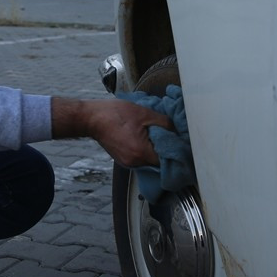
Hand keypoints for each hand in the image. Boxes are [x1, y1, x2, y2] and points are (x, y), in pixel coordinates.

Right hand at [52, 97, 172, 167]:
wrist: (92, 118)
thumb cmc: (114, 114)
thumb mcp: (145, 113)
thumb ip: (165, 123)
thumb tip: (178, 130)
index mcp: (141, 152)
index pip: (168, 161)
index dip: (177, 153)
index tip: (184, 146)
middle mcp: (135, 162)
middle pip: (159, 163)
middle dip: (167, 151)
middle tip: (173, 139)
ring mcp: (128, 163)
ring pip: (150, 161)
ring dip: (156, 151)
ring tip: (158, 137)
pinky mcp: (123, 160)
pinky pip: (141, 159)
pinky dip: (146, 151)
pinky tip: (146, 138)